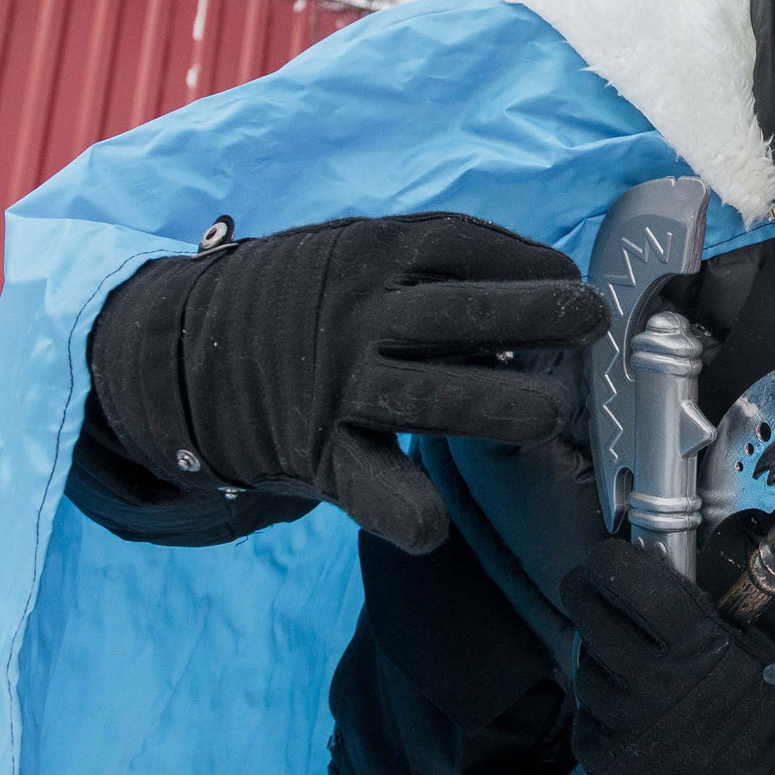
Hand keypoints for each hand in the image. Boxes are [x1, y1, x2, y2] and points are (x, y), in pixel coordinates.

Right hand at [86, 213, 605, 551]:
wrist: (182, 345)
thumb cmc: (312, 298)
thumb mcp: (364, 256)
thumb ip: (442, 270)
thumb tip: (551, 288)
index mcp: (378, 253)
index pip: (470, 248)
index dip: (534, 265)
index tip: (576, 284)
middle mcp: (362, 314)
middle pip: (464, 316)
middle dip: (537, 318)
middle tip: (592, 325)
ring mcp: (340, 383)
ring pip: (432, 399)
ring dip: (498, 409)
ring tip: (548, 415)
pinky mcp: (316, 449)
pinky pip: (369, 485)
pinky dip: (403, 510)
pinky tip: (433, 526)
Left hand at [559, 539, 774, 774]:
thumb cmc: (754, 711)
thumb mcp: (744, 647)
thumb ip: (695, 611)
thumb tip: (650, 570)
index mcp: (693, 643)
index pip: (623, 576)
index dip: (608, 559)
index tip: (608, 558)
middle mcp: (649, 679)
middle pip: (586, 608)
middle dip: (587, 592)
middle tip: (594, 590)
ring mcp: (619, 719)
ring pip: (582, 661)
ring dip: (596, 653)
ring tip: (625, 661)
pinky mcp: (598, 754)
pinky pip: (584, 708)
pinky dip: (598, 700)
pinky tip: (626, 704)